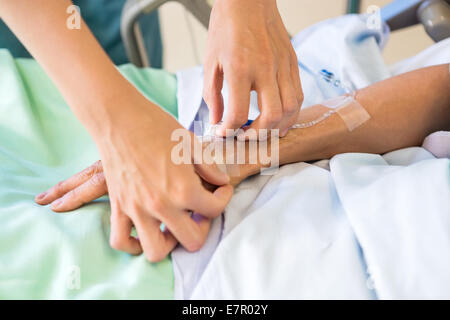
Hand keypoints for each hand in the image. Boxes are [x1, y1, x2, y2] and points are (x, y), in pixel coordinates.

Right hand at [37, 96, 232, 261]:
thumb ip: (210, 168)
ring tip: (174, 225)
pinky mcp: (118, 207)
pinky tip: (146, 229)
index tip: (220, 188)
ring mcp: (137, 210)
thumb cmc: (156, 126)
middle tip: (200, 211)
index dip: (224, 198)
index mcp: (184, 189)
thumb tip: (221, 182)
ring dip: (170, 242)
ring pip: (156, 251)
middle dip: (203, 227)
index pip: (215, 210)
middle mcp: (161, 206)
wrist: (119, 117)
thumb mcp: (191, 143)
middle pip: (192, 241)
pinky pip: (121, 241)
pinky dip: (133, 243)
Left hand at [203, 0, 302, 137]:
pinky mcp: (292, 62)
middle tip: (245, 137)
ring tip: (265, 133)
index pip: (238, 113)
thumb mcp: (210, 61)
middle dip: (258, 135)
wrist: (248, 0)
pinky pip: (298, 94)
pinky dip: (291, 112)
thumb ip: (213, 95)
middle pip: (272, 116)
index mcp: (240, 68)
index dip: (229, 130)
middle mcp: (265, 69)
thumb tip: (217, 121)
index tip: (224, 133)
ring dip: (279, 127)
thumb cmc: (226, 27)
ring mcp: (283, 66)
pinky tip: (280, 118)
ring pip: (291, 109)